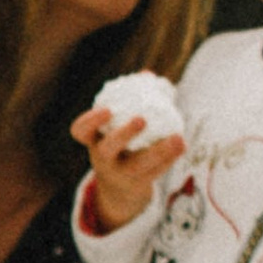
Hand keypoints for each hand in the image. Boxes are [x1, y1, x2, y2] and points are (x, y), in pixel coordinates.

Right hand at [71, 105, 185, 232]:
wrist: (119, 187)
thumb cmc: (119, 143)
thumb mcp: (116, 126)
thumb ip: (130, 100)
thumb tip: (148, 75)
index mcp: (93, 140)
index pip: (80, 131)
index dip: (91, 121)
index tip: (107, 109)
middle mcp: (103, 159)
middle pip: (107, 150)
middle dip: (123, 134)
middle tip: (141, 119)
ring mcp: (120, 175)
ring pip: (138, 166)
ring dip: (159, 151)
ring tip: (178, 138)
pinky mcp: (139, 184)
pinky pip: (155, 172)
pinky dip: (169, 158)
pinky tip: (181, 145)